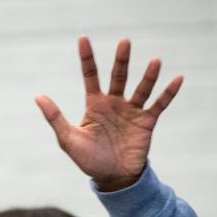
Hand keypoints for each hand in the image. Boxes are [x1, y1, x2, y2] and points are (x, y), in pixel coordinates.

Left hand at [36, 37, 182, 190]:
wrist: (112, 179)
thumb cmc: (88, 160)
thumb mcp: (68, 139)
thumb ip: (55, 118)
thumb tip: (38, 97)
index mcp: (95, 105)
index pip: (90, 76)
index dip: (86, 58)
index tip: (83, 38)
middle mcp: (114, 104)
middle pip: (118, 76)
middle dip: (121, 60)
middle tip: (124, 42)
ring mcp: (132, 112)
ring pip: (141, 88)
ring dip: (148, 75)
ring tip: (155, 61)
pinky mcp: (146, 122)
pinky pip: (159, 104)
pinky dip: (168, 93)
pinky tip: (177, 79)